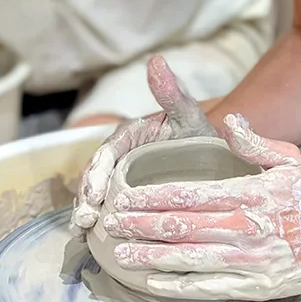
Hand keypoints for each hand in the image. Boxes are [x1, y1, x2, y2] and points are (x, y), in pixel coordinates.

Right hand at [70, 56, 215, 236]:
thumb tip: (156, 60)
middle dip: (86, 197)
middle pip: (96, 175)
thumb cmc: (202, 138)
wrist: (218, 163)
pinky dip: (97, 223)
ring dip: (86, 211)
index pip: (108, 151)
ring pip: (97, 194)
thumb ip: (172, 92)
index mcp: (131, 135)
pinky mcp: (127, 198)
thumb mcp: (190, 116)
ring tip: (81, 231)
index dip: (97, 172)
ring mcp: (122, 179)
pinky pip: (108, 209)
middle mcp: (121, 156)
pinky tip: (90, 241)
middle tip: (84, 220)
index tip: (94, 193)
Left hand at [102, 114, 300, 300]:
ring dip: (149, 256)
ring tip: (120, 253)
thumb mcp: (288, 158)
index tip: (125, 196)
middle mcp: (244, 227)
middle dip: (140, 225)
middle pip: (181, 226)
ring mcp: (247, 260)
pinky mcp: (251, 285)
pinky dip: (176, 285)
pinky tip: (152, 282)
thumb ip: (254, 141)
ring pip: (188, 259)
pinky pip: (207, 287)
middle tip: (110, 223)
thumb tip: (229, 120)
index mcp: (249, 193)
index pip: (190, 193)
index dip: (152, 197)